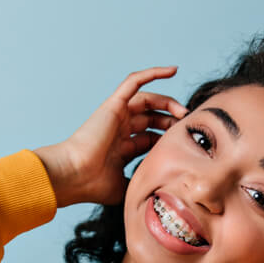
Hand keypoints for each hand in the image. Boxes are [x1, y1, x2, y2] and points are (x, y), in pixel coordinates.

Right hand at [35, 66, 188, 206]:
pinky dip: (152, 73)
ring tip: (184, 111)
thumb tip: (159, 192)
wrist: (75, 176)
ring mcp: (116, 116)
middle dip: (171, 121)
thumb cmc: (94, 185)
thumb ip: (140, 184)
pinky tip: (173, 70)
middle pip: (152, 119)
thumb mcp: (125, 187)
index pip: (151, 138)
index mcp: (121, 149)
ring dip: (168, 102)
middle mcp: (119, 130)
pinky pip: (134, 82)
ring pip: (147, 100)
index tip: (186, 144)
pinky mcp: (113, 105)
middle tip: (187, 126)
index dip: (169, 139)